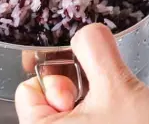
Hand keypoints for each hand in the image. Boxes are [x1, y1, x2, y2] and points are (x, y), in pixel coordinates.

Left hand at [15, 24, 148, 123]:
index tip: (83, 92)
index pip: (29, 88)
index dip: (61, 81)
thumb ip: (97, 50)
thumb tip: (88, 33)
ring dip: (96, 109)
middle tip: (105, 108)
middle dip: (82, 94)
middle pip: (51, 100)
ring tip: (119, 120)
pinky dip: (104, 123)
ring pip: (73, 115)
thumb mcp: (118, 86)